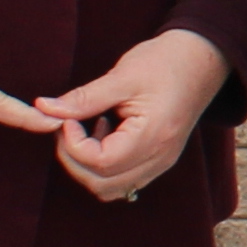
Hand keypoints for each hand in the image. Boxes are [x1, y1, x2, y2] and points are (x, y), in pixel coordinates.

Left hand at [46, 29, 231, 204]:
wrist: (202, 58)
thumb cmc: (165, 62)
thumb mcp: (122, 76)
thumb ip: (83, 98)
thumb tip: (44, 108)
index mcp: (153, 137)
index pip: (100, 163)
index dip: (74, 145)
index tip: (68, 119)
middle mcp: (159, 158)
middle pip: (102, 184)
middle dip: (74, 160)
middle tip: (69, 127)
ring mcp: (161, 162)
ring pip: (111, 188)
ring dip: (88, 167)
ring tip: (89, 131)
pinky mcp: (159, 159)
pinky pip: (124, 180)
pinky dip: (104, 167)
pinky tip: (105, 135)